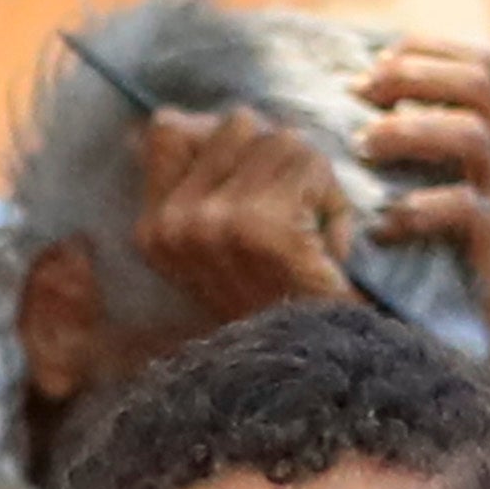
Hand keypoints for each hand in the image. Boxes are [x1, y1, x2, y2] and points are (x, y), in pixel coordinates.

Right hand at [124, 104, 360, 334]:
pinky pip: (311, 164)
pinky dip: (335, 202)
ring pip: (282, 139)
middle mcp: (173, 223)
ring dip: (315, 183)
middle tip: (296, 225)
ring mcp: (212, 224)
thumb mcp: (230, 247)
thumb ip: (205, 181)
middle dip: (281, 163)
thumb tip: (186, 115)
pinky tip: (330, 251)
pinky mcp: (262, 227)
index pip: (170, 129)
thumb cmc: (287, 307)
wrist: (321, 373)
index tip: (259, 192)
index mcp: (153, 228)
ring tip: (314, 240)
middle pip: (238, 124)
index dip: (230, 145)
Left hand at [358, 37, 489, 466]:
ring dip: (411, 132)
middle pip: (477, 79)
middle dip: (411, 75)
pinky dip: (421, 209)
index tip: (364, 63)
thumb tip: (313, 135)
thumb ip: (394, 174)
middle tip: (358, 94)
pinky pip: (472, 212)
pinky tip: (380, 227)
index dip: (420, 50)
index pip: (472, 66)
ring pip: (475, 135)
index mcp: (485, 151)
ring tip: (362, 148)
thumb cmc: (452, 293)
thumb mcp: (425, 216)